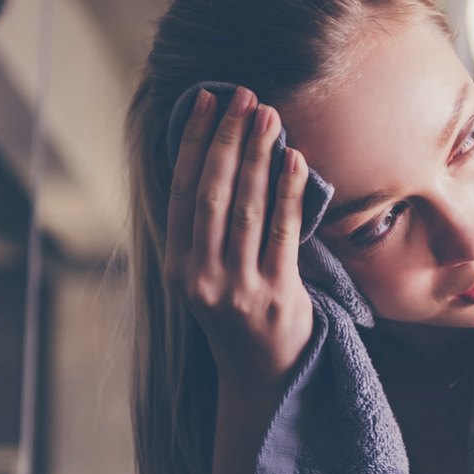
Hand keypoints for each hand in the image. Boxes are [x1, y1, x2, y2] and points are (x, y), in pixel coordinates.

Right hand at [163, 86, 313, 398]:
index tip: (207, 101)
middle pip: (213, 192)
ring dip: (259, 156)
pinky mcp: (275, 295)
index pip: (183, 190)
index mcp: (178, 266)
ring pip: (247, 208)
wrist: (264, 376)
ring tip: (271, 117)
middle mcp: (200, 276)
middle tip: (245, 97)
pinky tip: (294, 160)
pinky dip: (288, 192)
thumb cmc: (240, 314)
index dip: (195, 143)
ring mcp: (237, 287)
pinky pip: (283, 232)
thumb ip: (207, 230)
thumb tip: (218, 157)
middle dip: (229, 139)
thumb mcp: (208, 276)